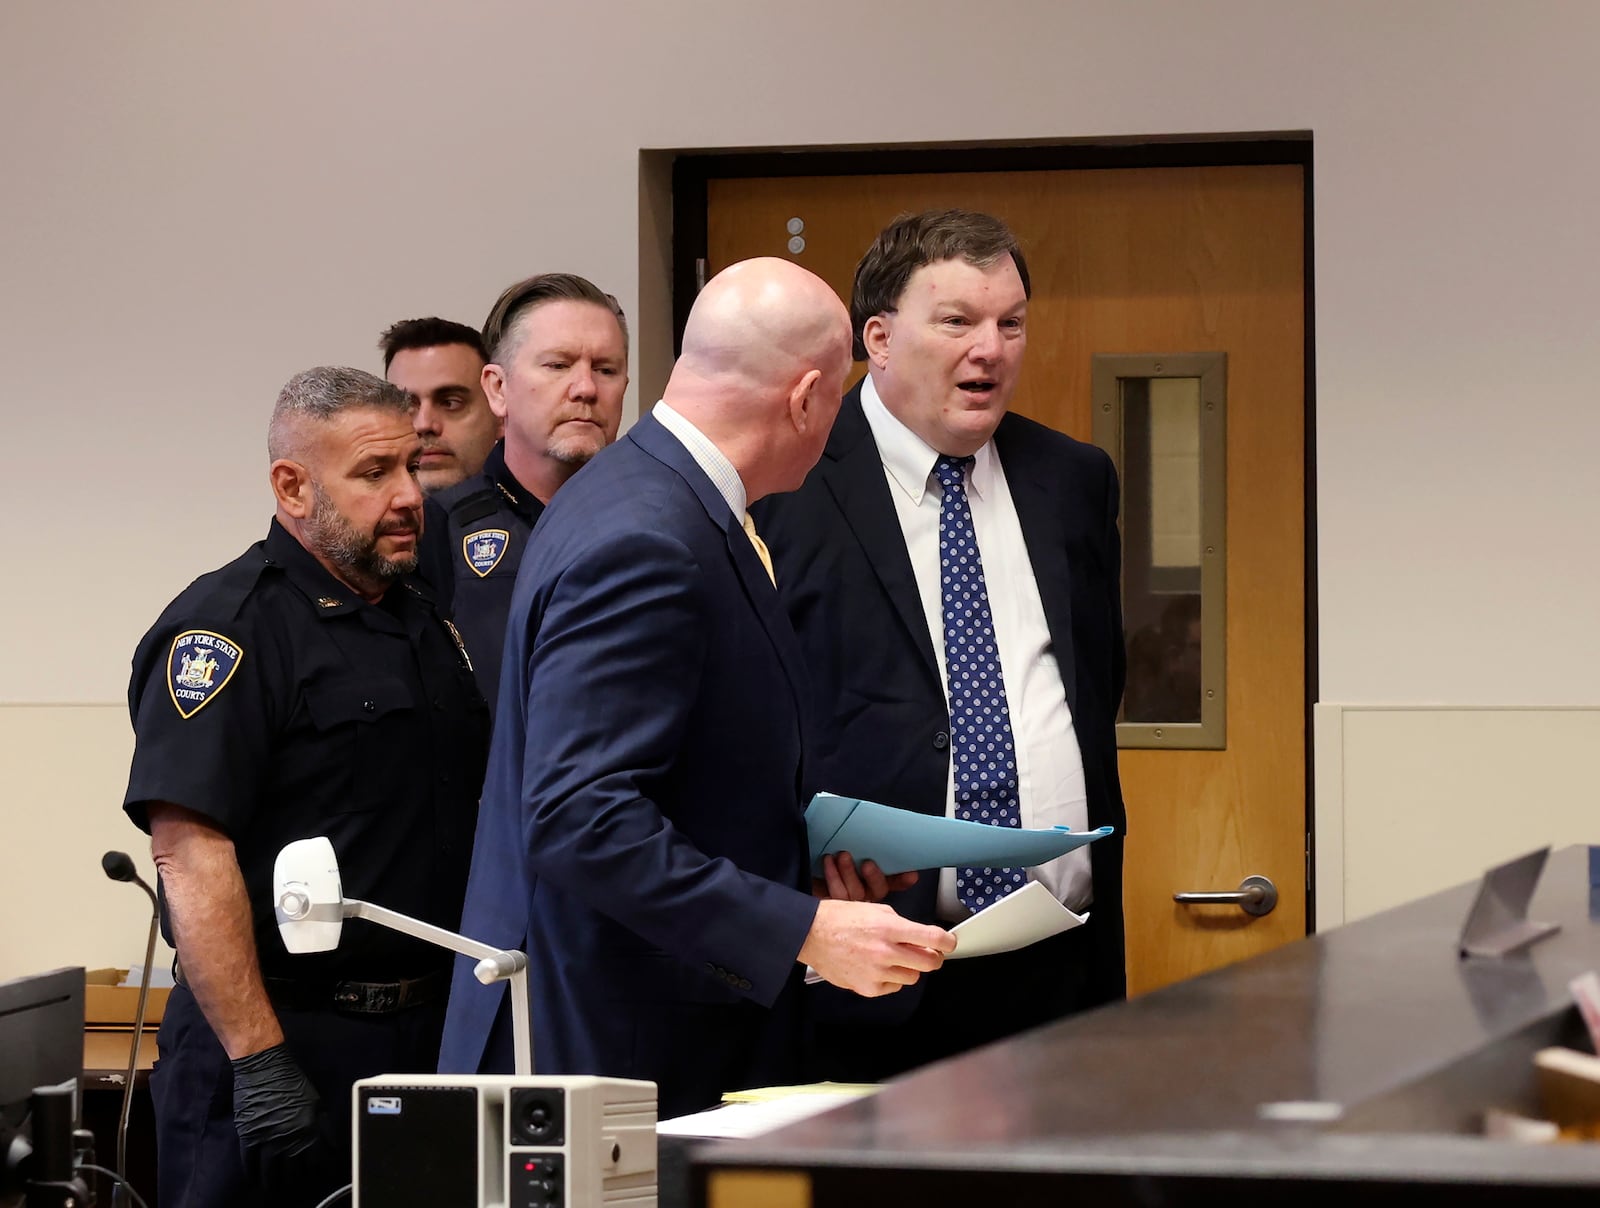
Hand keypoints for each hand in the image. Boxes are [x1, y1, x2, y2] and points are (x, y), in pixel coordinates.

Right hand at [231, 1043, 337, 1194]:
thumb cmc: (292, 1081)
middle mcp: (289, 1138)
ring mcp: (267, 1138)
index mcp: (309, 1128)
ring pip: (270, 1170)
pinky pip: (249, 1162)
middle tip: (291, 1183)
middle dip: (293, 1179)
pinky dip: (251, 1172)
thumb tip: (330, 1143)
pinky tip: (254, 1178)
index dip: (315, 1169)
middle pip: (292, 1169)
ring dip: (272, 1182)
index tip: (313, 1174)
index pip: (316, 1159)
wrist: (264, 1068)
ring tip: (273, 1187)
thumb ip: (322, 1124)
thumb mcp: (315, 1101)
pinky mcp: (248, 1136)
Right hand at [798, 899, 955, 997]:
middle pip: (930, 963)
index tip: (950, 942)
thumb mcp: (877, 910)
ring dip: (910, 967)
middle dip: (934, 957)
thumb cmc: (841, 918)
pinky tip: (879, 967)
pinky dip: (892, 978)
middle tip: (929, 952)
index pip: (933, 938)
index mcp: (890, 928)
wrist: (812, 934)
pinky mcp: (868, 988)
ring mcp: (877, 972)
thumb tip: (923, 937)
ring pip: (913, 977)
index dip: (948, 941)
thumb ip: (902, 925)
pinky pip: (894, 986)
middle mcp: (886, 952)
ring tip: (894, 957)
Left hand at [813, 851, 918, 901]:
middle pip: (877, 890)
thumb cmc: (829, 859)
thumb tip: (875, 824)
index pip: (894, 882)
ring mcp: (849, 903)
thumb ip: (863, 844)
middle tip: (867, 863)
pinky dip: (833, 876)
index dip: (903, 880)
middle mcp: (864, 895)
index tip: (911, 874)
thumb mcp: (849, 849)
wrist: (805, 871)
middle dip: (874, 877)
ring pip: (856, 893)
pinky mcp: (833, 905)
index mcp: (873, 883)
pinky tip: (829, 861)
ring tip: (843, 856)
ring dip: (849, 873)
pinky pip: (836, 893)